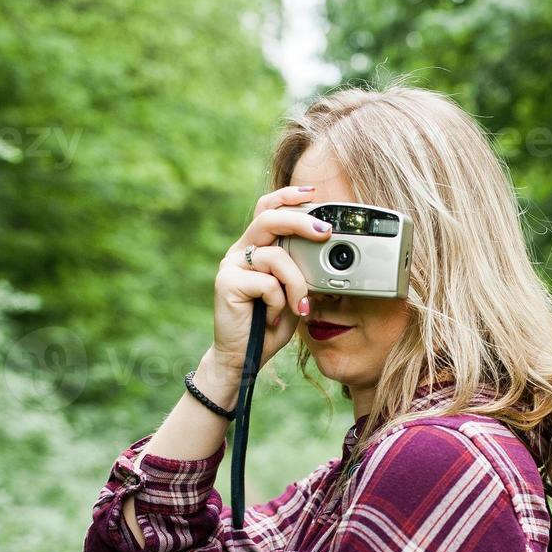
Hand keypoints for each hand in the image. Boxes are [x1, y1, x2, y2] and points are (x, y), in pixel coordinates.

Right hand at [210, 185, 332, 372]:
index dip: (287, 196)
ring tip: (300, 306)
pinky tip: (271, 317)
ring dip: (297, 284)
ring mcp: (231, 266)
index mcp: (255, 247)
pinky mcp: (226, 283)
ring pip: (275, 256)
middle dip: (300, 221)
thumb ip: (300, 268)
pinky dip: (278, 302)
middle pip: (268, 218)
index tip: (313, 193)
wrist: (244, 358)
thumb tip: (325, 247)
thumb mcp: (293, 291)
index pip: (267, 209)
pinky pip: (266, 283)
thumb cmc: (268, 325)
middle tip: (325, 231)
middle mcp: (240, 251)